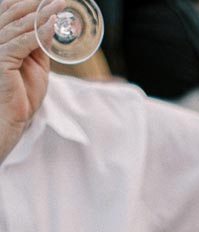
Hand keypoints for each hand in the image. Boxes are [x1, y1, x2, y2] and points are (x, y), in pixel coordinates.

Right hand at [0, 0, 60, 162]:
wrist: (13, 119)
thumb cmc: (22, 95)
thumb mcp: (36, 64)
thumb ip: (39, 44)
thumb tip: (49, 26)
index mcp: (1, 38)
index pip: (11, 11)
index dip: (27, 2)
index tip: (50, 0)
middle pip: (15, 12)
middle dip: (38, 4)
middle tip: (59, 0)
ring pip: (19, 24)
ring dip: (41, 14)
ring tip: (58, 7)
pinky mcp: (2, 59)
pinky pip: (22, 41)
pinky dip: (37, 32)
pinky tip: (51, 25)